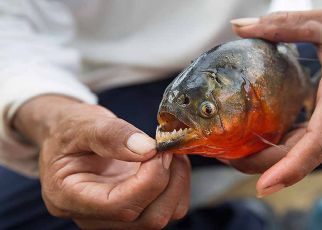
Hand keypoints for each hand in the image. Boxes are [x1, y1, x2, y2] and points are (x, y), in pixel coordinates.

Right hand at [14, 96, 189, 228]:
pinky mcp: (133, 207)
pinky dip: (177, 183)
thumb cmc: (67, 130)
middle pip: (148, 218)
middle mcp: (93, 216)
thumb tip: (148, 149)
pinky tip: (167, 160)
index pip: (120, 206)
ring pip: (164, 215)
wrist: (63, 135)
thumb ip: (112, 134)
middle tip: (167, 148)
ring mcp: (115, 216)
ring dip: (177, 182)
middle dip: (168, 181)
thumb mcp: (82, 123)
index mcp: (70, 197)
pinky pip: (168, 207)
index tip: (158, 149)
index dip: (149, 180)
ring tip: (167, 151)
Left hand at [229, 7, 321, 195]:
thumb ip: (283, 24)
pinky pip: (314, 143)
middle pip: (304, 154)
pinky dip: (288, 147)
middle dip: (263, 164)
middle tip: (224, 157)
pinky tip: (264, 137)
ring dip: (272, 157)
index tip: (266, 185)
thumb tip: (241, 26)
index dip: (293, 167)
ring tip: (235, 150)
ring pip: (308, 152)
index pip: (320, 141)